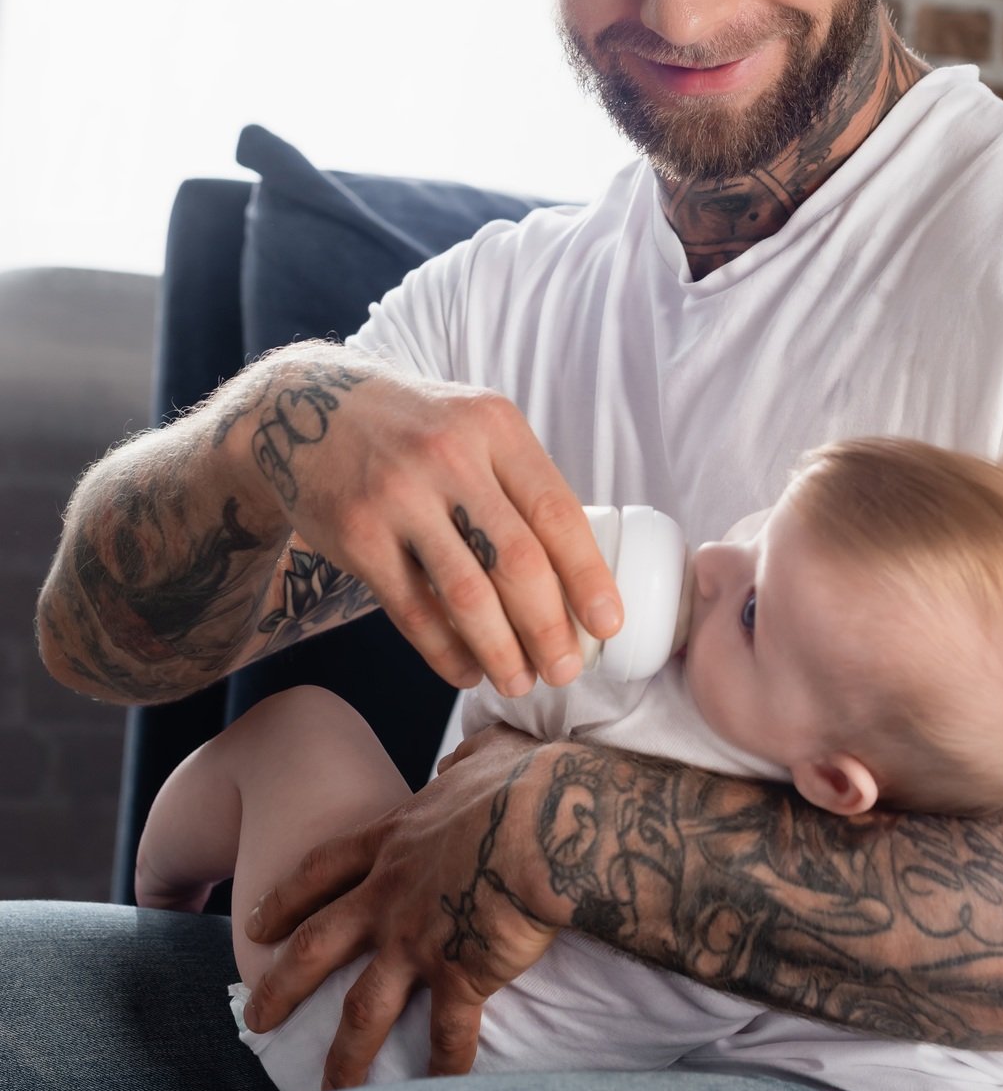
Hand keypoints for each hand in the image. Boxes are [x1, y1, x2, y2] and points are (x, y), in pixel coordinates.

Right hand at [239, 355, 621, 692]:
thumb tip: (579, 574)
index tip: (608, 625)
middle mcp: (449, 455)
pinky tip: (467, 669)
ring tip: (520, 681)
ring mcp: (398, 495)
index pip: (557, 511)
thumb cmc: (415, 429)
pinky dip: (445, 651)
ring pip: (466, 594)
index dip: (588, 576)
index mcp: (494, 425)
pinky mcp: (357, 534)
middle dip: (549, 628)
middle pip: (517, 560)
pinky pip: (413, 609)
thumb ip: (518, 483)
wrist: (304, 409)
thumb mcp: (473, 425)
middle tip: (566, 671)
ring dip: (501, 650)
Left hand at [242, 725, 564, 1085]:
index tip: (257, 927)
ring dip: (342, 1056)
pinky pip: (447, 1036)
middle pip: (314, 947)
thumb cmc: (526, 779)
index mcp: (393, 840)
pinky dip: (442, 1069)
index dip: (285, 901)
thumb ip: (465, 759)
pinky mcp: (460, 973)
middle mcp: (389, 895)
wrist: (550, 818)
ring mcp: (418, 938)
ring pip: (362, 1009)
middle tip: (253, 1020)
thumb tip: (463, 757)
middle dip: (279, 988)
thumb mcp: (488, 753)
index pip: (320, 872)